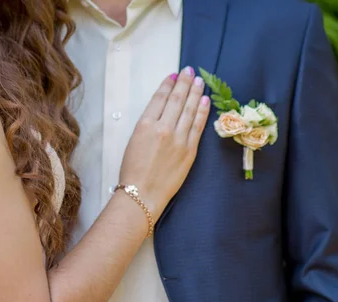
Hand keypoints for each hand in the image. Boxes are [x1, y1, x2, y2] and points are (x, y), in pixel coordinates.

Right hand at [119, 66, 210, 220]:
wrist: (142, 194)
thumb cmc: (132, 171)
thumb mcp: (133, 142)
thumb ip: (147, 125)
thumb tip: (162, 112)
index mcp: (145, 125)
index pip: (160, 98)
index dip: (168, 85)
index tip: (174, 75)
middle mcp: (163, 128)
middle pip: (177, 100)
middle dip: (184, 83)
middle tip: (189, 71)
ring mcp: (179, 139)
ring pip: (190, 110)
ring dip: (195, 93)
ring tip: (199, 81)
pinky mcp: (190, 150)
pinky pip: (198, 126)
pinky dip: (202, 112)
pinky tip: (205, 101)